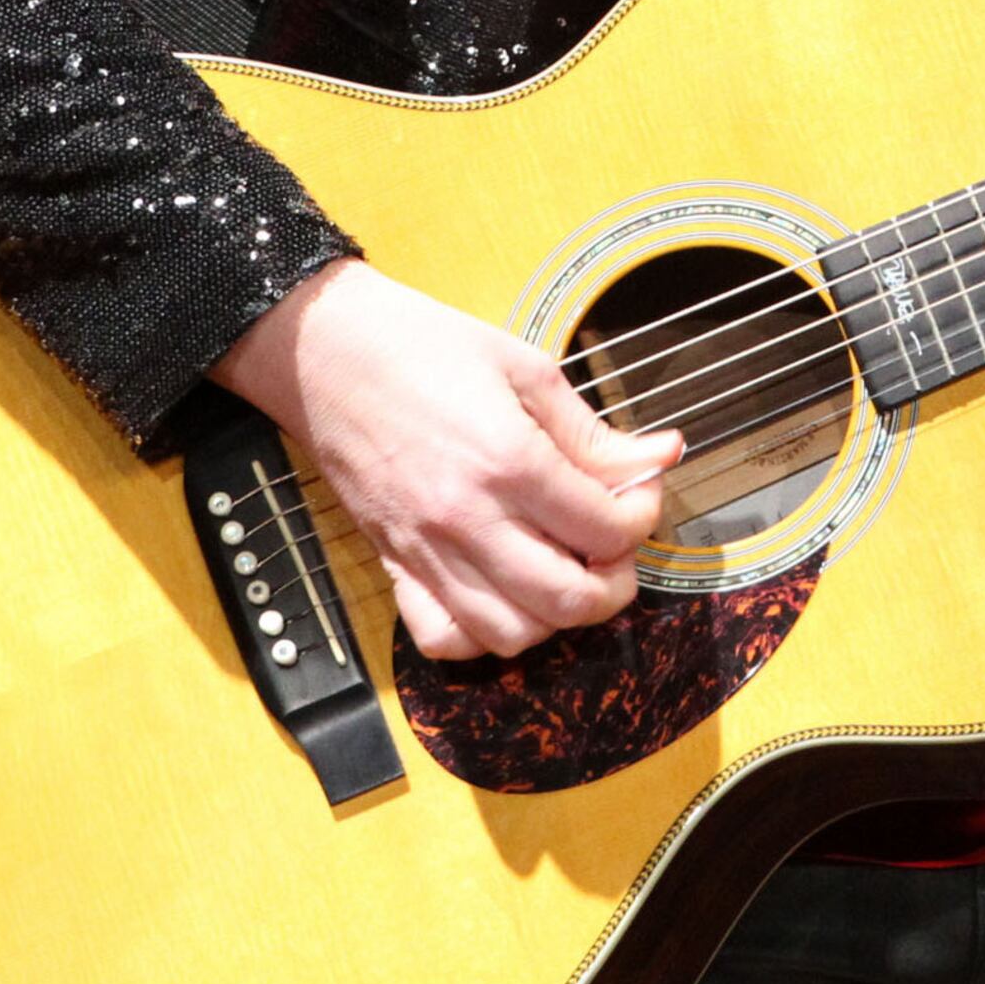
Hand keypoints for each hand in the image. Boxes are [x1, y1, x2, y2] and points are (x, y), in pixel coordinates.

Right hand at [211, 258, 679, 660]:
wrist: (324, 350)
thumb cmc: (420, 346)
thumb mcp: (524, 367)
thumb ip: (592, 429)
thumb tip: (660, 455)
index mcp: (508, 461)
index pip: (605, 528)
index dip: (641, 515)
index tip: (639, 491)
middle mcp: (468, 520)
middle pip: (569, 601)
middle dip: (615, 582)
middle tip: (616, 546)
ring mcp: (426, 551)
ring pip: (512, 634)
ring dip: (555, 615)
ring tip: (565, 568)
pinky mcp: (392, 564)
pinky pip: (443, 638)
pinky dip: (482, 634)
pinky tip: (503, 592)